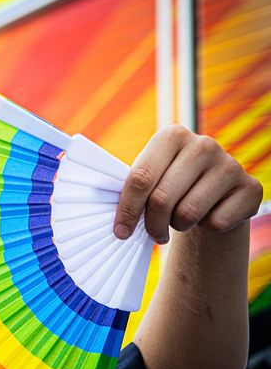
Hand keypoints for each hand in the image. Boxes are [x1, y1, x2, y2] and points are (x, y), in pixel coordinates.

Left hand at [114, 125, 262, 242]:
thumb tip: (116, 221)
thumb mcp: (151, 178)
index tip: (120, 231)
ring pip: (188, 214)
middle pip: (162, 199)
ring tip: (180, 218)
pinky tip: (209, 215)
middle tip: (153, 233)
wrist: (215, 194)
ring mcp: (230, 164)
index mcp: (172, 135)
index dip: (127, 209)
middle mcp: (203, 144)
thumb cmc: (171, 185)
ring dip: (178, 225)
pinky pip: (217, 223)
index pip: (140, 177)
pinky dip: (207, 227)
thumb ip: (133, 189)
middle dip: (152, 224)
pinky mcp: (251, 187)